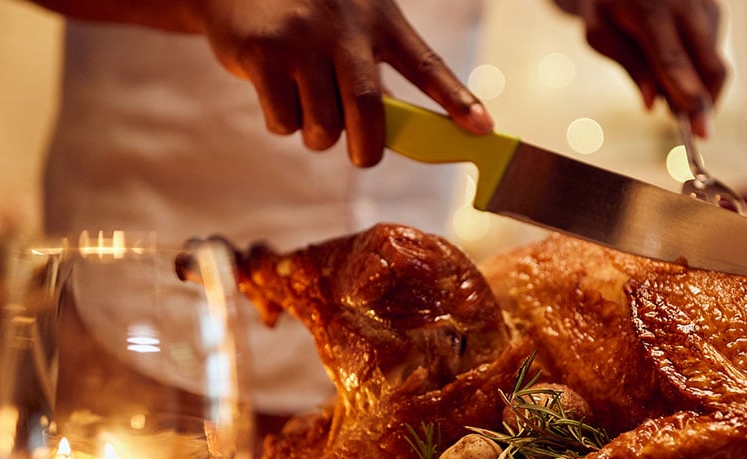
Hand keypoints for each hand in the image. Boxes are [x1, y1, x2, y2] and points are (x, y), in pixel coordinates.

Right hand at [193, 0, 492, 166]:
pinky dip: (284, 123)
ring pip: (323, 125)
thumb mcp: (352, 24)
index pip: (427, 66)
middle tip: (364, 157)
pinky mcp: (263, 54)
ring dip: (319, 135)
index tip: (483, 130)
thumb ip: (374, 72)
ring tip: (309, 110)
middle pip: (369, 108)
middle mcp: (344, 28)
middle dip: (368, 148)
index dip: (457, 100)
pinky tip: (276, 93)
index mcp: (378, 19)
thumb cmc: (306, 12)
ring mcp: (302, 40)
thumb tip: (396, 134)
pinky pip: (284, 120)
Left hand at [559, 0, 727, 135]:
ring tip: (665, 84)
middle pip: (710, 66)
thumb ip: (629, 67)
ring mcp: (705, 4)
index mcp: (648, 9)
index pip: (673, 62)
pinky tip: (675, 64)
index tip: (700, 132)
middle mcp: (685, 4)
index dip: (689, 99)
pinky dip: (699, 69)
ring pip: (714, 62)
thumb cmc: (607, 4)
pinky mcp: (714, 9)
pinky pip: (714, 51)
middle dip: (708, 104)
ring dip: (698, 86)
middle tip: (693, 130)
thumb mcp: (600, 34)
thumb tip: (653, 105)